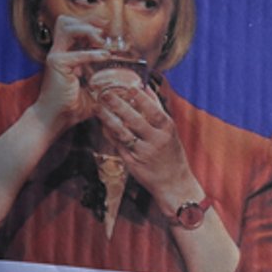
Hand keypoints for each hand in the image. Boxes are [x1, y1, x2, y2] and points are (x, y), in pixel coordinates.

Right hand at [32, 17, 144, 130]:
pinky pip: (77, 53)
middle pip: (65, 21)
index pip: (73, 27)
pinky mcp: (56, 65)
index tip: (106, 26)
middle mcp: (59, 52)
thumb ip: (106, 81)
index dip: (89, 23)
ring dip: (86, 30)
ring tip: (100, 41)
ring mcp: (56, 56)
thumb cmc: (74, 106)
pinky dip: (92, 53)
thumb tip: (129, 81)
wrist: (57, 118)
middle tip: (103, 32)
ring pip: (66, 27)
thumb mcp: (95, 90)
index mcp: (66, 54)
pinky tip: (104, 56)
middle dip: (86, 21)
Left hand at [96, 83, 199, 204]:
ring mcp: (143, 152)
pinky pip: (118, 144)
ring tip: (97, 108)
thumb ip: (158, 110)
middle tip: (106, 94)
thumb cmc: (172, 154)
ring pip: (122, 133)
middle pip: (135, 120)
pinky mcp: (132, 162)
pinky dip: (109, 133)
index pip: (154, 111)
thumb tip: (146, 88)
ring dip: (108, 119)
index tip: (129, 87)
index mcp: (167, 130)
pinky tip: (102, 124)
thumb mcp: (170, 132)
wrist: (174, 184)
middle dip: (119, 106)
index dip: (141, 99)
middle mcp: (156, 141)